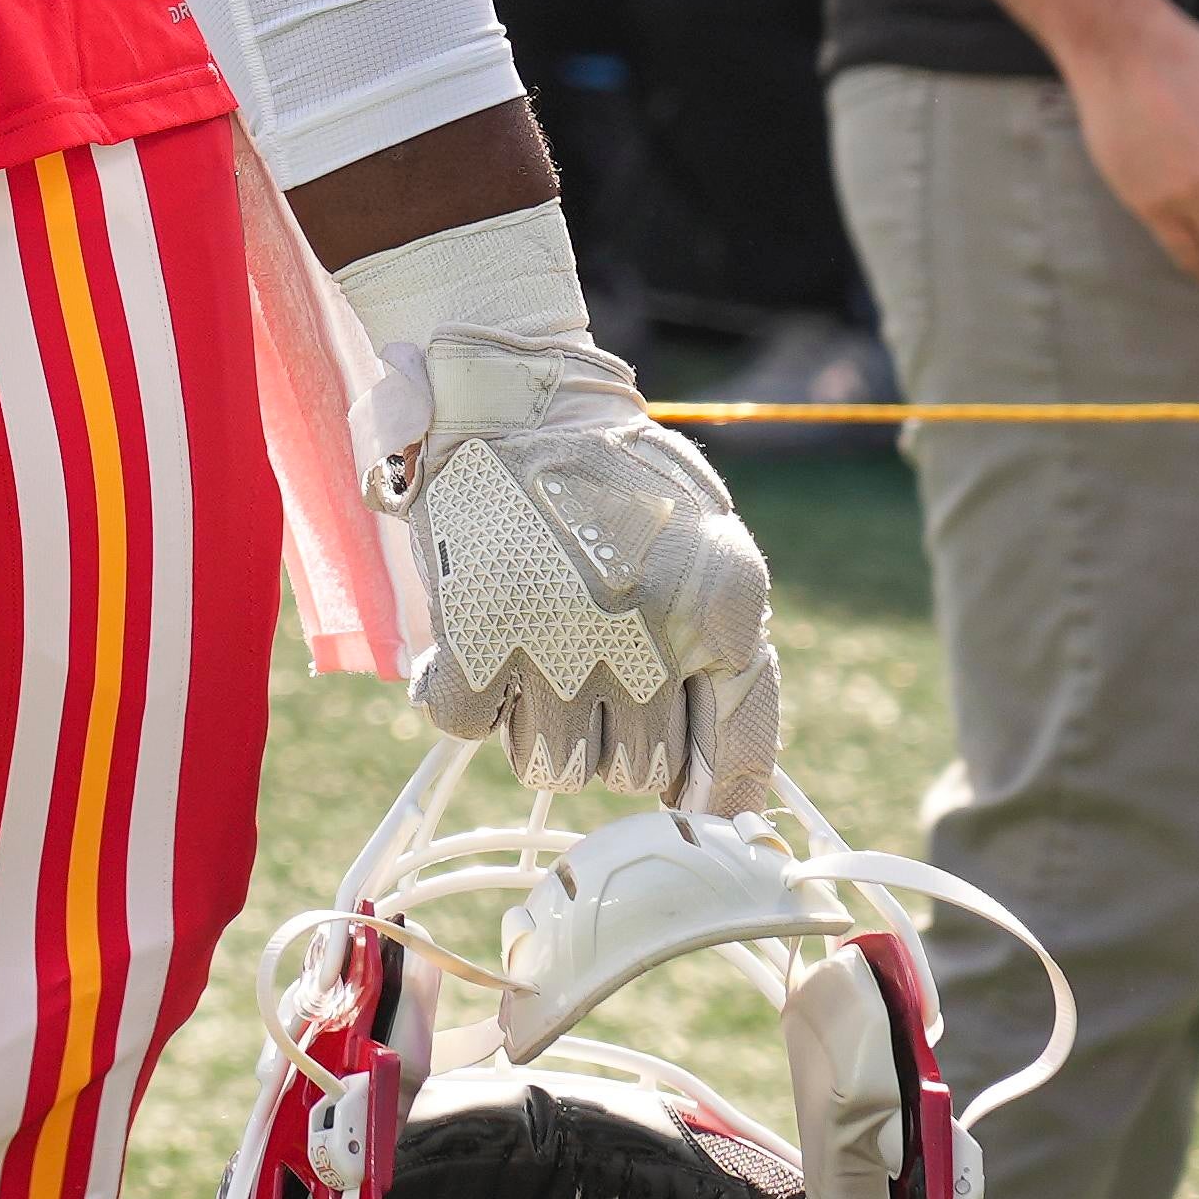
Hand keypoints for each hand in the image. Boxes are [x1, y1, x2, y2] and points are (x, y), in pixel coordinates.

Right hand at [346, 213, 784, 808]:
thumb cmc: (620, 484)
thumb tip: (733, 802)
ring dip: (541, 724)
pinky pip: (464, 724)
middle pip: (633, 771)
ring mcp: (557, 637)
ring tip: (537, 653)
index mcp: (722, 608)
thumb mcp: (712, 554)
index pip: (732, 761)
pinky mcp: (473, 632)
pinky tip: (482, 644)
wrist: (520, 396)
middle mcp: (646, 632)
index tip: (690, 797)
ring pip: (553, 765)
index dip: (708, 789)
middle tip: (594, 670)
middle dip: (616, 736)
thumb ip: (733, 667)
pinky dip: (468, 695)